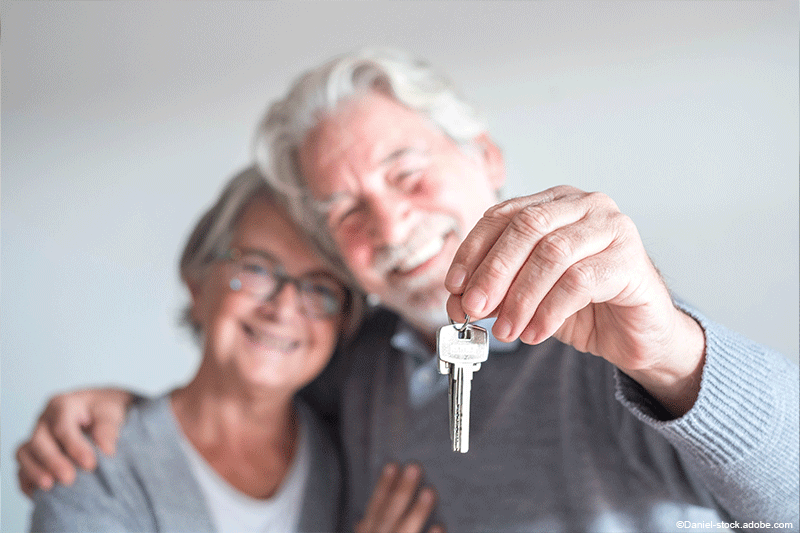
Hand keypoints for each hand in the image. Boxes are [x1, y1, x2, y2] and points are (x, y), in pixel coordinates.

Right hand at [16, 388, 133, 496]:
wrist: (100, 411)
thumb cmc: (105, 411)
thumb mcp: (111, 412)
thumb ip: (108, 427)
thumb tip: (106, 449)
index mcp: (63, 405)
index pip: (62, 427)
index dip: (74, 446)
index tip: (90, 464)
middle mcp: (45, 420)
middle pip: (39, 440)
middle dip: (52, 461)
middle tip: (69, 479)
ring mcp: (37, 437)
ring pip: (24, 453)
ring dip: (34, 471)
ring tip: (49, 487)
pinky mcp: (33, 455)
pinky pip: (22, 468)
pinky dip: (28, 481)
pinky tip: (38, 494)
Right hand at [355, 463, 442, 532]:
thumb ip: (365, 531)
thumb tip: (360, 521)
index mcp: (369, 531)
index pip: (375, 504)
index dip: (383, 485)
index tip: (393, 465)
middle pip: (390, 512)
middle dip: (402, 490)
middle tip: (414, 468)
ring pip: (405, 529)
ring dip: (417, 511)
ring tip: (429, 492)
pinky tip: (439, 525)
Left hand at [445, 186, 704, 415]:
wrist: (635, 334)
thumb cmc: (583, 307)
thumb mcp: (527, 297)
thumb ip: (496, 292)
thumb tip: (459, 301)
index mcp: (554, 203)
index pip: (502, 215)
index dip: (473, 250)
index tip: (455, 286)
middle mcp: (584, 205)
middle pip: (526, 227)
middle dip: (493, 272)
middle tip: (473, 308)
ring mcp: (612, 228)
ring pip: (552, 253)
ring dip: (520, 297)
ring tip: (506, 329)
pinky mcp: (631, 259)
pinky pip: (579, 282)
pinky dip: (549, 310)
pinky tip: (535, 332)